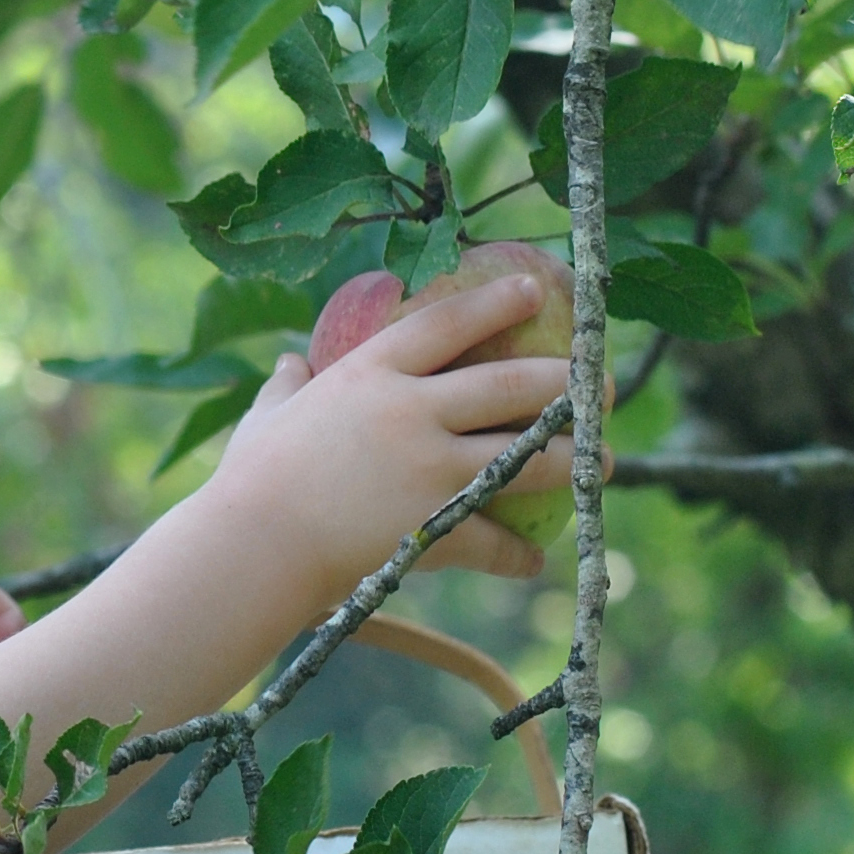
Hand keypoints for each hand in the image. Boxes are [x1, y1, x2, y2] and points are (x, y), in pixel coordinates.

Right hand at [206, 272, 569, 595]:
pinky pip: (494, 541)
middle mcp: (411, 410)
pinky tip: (534, 563)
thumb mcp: (265, 419)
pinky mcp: (435, 525)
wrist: (250, 546)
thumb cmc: (250, 481)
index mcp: (371, 373)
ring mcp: (430, 468)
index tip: (535, 289)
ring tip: (603, 461)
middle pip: (511, 384)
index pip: (449, 322)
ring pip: (528, 456)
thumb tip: (290, 365)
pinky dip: (518, 557)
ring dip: (576, 459)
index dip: (497, 302)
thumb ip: (285, 388)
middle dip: (566, 381)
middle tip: (599, 384)